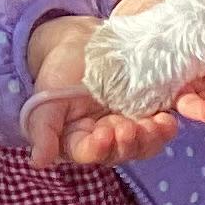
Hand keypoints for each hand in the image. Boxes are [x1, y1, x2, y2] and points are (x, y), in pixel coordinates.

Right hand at [20, 12, 183, 166]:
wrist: (81, 43)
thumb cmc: (58, 71)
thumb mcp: (45, 99)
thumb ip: (43, 130)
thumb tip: (37, 162)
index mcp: (78, 139)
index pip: (87, 152)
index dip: (96, 148)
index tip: (102, 135)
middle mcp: (105, 139)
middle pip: (119, 152)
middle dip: (126, 143)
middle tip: (128, 128)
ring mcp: (128, 127)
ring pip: (142, 145)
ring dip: (150, 139)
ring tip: (155, 125)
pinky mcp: (146, 114)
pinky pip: (158, 129)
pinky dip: (164, 128)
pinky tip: (167, 119)